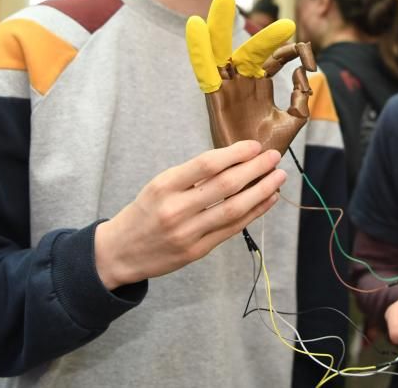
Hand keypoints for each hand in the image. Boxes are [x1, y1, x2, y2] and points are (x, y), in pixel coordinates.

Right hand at [95, 140, 285, 288]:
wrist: (119, 252)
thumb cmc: (144, 212)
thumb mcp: (159, 185)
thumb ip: (192, 176)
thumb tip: (234, 161)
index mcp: (164, 186)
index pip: (207, 165)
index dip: (235, 153)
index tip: (254, 145)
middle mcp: (176, 209)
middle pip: (225, 186)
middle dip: (255, 169)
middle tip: (274, 157)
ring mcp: (188, 233)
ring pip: (234, 209)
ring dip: (261, 191)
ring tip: (278, 177)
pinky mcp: (197, 251)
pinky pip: (232, 229)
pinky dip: (253, 212)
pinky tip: (267, 199)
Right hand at [186, 0, 316, 155]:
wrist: (254, 175)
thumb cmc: (270, 149)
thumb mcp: (294, 119)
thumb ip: (301, 94)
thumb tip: (304, 71)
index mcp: (261, 85)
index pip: (274, 57)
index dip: (291, 50)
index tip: (308, 54)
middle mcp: (243, 83)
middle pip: (248, 48)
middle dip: (254, 28)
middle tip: (259, 6)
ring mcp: (228, 90)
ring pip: (223, 52)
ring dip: (220, 26)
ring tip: (221, 0)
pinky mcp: (215, 100)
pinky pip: (206, 71)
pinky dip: (200, 50)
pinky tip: (196, 29)